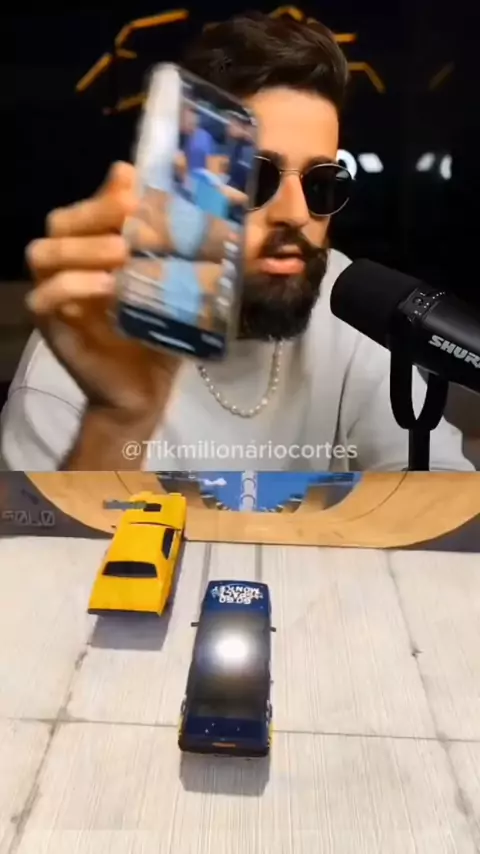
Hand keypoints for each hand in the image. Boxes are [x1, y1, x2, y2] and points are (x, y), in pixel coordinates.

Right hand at [25, 162, 181, 416]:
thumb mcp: (179, 290)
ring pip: (43, 253)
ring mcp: (56, 296)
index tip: (136, 184)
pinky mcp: (52, 326)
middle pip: (60, 221)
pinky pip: (45, 298)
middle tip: (129, 210)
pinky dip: (73, 286)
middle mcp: (69, 266)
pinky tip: (106, 287)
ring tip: (120, 253)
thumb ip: (191, 252)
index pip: (87, 206)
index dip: (106, 192)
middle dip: (95, 211)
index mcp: (95, 251)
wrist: (144, 391)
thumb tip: (224, 210)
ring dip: (82, 247)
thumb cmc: (159, 336)